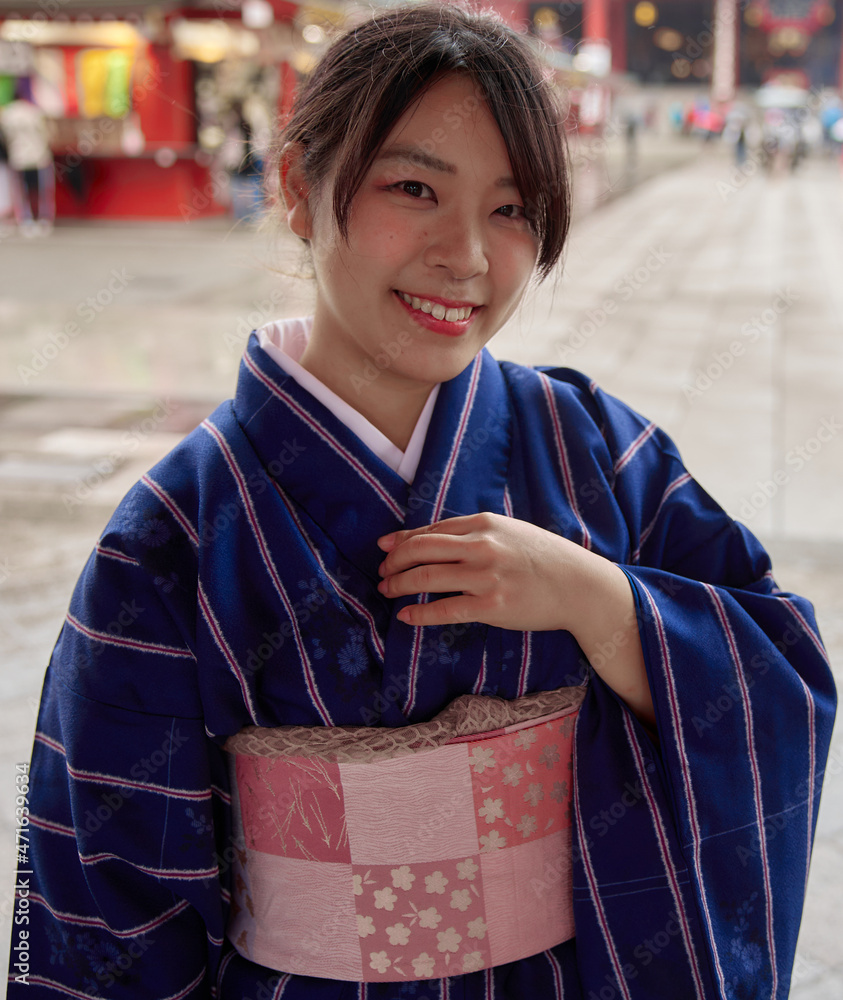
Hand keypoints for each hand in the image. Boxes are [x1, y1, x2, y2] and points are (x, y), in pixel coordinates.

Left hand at [377, 512, 654, 727]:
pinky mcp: (491, 607)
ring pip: (426, 578)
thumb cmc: (543, 559)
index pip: (431, 530)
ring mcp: (486, 577)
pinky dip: (419, 614)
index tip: (384, 548)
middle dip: (394, 561)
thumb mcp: (509, 532)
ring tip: (387, 590)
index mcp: (485, 523)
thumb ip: (474, 533)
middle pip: (421, 550)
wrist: (580, 585)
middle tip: (381, 572)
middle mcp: (482, 546)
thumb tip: (432, 538)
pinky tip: (405, 616)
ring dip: (399, 585)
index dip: (402, 540)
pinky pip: (444, 610)